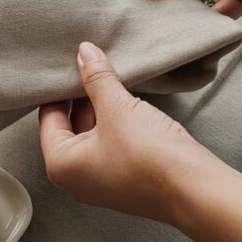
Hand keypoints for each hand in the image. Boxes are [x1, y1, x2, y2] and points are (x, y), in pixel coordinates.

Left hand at [39, 42, 216, 221]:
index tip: (72, 65)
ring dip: (102, 109)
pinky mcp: (125, 181)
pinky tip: (129, 105)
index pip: (48, 116)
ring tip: (114, 81)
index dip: (60, 88)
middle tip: (94, 68)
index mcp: (60, 164)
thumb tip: (84, 52)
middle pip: (69, 126)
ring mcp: (101, 183)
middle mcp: (75, 179)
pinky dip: (116, 125)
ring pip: (93, 135)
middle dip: (82, 98)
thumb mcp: (117, 107)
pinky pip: (111, 145)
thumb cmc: (147, 154)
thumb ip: (97, 78)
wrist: (193, 189)